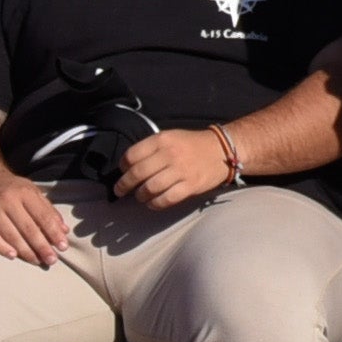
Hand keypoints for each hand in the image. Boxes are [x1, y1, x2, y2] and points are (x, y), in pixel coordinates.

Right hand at [0, 161, 72, 266]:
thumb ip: (48, 210)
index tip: (63, 246)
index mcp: (24, 192)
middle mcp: (8, 201)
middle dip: (42, 246)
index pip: (43, 216)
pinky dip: (3, 248)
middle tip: (52, 260)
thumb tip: (63, 230)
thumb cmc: (11, 187)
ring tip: (37, 261)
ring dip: (26, 251)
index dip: (54, 233)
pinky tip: (14, 256)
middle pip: (28, 229)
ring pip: (11, 236)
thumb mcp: (32, 191)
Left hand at [107, 128, 236, 212]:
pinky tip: (152, 203)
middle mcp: (170, 154)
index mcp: (162, 140)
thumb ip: (151, 149)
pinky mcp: (190, 186)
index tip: (122, 172)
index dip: (123, 166)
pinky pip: (166, 199)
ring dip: (140, 195)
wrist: (222, 150)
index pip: (132, 155)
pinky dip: (155, 204)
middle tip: (119, 190)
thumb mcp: (170, 137)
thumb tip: (128, 166)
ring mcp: (181, 171)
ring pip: (150, 188)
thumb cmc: (191, 144)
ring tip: (139, 196)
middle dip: (124, 185)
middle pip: (138, 173)